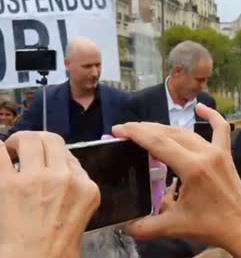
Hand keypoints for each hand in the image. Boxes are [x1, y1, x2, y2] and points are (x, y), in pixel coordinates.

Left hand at [0, 132, 99, 257]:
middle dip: (38, 140)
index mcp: (87, 187)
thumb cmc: (58, 248)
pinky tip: (0, 155)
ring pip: (29, 139)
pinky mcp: (9, 184)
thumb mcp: (82, 215)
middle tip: (25, 149)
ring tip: (9, 151)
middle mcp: (66, 178)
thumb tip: (60, 171)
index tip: (45, 165)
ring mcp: (37, 179)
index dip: (55, 158)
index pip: (72, 158)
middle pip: (53, 140)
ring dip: (17, 141)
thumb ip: (75, 190)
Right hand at [112, 104, 240, 257]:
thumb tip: (123, 226)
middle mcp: (206, 154)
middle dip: (145, 129)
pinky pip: (221, 129)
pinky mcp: (226, 155)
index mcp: (193, 168)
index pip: (158, 143)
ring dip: (165, 128)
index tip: (118, 130)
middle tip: (125, 130)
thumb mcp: (174, 227)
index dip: (135, 133)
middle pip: (170, 133)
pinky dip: (211, 116)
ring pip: (187, 132)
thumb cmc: (211, 227)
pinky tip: (200, 107)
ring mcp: (218, 152)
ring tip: (146, 129)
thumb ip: (145, 226)